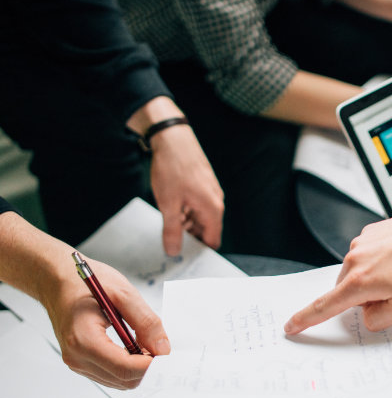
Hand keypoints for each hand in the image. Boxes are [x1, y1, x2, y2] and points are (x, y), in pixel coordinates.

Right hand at [44, 257, 169, 388]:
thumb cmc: (84, 283)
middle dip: (147, 367)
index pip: (125, 369)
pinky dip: (128, 366)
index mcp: (84, 340)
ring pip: (119, 381)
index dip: (151, 365)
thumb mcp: (123, 294)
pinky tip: (134, 346)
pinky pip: (111, 375)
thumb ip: (146, 322)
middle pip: (124, 379)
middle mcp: (77, 357)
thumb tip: (163, 348)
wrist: (57, 281)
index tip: (168, 354)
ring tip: (145, 342)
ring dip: (138, 367)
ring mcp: (77, 363)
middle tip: (161, 346)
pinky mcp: (81, 362)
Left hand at [148, 123, 223, 255]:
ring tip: (169, 225)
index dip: (200, 252)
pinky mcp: (204, 185)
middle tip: (171, 244)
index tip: (185, 259)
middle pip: (207, 230)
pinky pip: (198, 206)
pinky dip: (187, 212)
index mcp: (212, 209)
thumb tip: (173, 252)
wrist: (173, 138)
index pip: (212, 241)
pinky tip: (172, 209)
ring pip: (201, 218)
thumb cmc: (173, 169)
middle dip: (191, 238)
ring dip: (187, 224)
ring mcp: (211, 192)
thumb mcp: (168, 204)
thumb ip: (172, 231)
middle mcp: (216, 202)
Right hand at [284, 207, 391, 333]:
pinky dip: (381, 261)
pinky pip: (369, 254)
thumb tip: (366, 313)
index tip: (291, 326)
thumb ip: (377, 319)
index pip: (325, 306)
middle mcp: (355, 259)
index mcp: (359, 282)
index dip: (306, 319)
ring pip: (358, 272)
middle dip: (365, 297)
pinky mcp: (371, 231)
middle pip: (347, 290)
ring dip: (374, 278)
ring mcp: (362, 242)